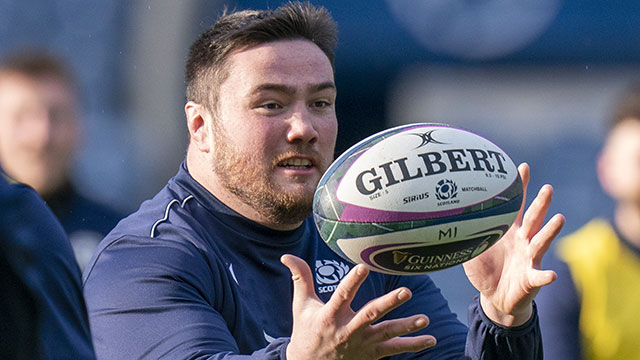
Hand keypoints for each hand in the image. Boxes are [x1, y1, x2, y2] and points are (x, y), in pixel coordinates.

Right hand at [281, 254, 435, 359]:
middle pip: (370, 315)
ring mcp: (361, 344)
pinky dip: (413, 345)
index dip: (352, 281)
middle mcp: (347, 330)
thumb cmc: (306, 331)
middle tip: (406, 292)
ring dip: (407, 327)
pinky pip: (394, 350)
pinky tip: (430, 339)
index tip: (364, 267)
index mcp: (330, 316)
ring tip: (425, 319)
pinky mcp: (371, 354)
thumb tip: (287, 256)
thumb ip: (300, 278)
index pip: (342, 295)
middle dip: (388, 303)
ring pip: (386, 334)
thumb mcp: (302, 306)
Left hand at [463, 163, 564, 326]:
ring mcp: (529, 259)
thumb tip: (442, 215)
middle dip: (540, 203)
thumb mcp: (471, 249)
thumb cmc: (486, 269)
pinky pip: (539, 277)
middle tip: (547, 188)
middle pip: (533, 218)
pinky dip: (545, 276)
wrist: (496, 297)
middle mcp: (523, 241)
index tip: (523, 167)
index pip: (516, 205)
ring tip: (559, 218)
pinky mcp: (531, 279)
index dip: (520, 187)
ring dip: (550, 231)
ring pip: (541, 242)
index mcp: (509, 231)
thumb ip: (463, 233)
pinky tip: (551, 274)